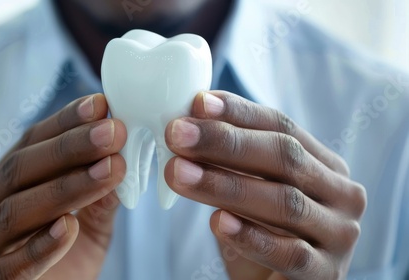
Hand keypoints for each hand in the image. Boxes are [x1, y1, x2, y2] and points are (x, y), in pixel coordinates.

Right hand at [0, 94, 126, 279]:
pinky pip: (9, 266)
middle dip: (70, 148)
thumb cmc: (62, 260)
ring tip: (109, 171)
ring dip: (66, 188)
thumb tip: (121, 153)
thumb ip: (98, 193)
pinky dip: (40, 246)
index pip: (28, 144)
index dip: (64, 124)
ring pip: (15, 211)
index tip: (101, 105)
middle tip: (113, 132)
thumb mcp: (86, 222)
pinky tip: (68, 228)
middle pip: (19, 170)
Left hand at [164, 91, 366, 278]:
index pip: (282, 126)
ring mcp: (339, 234)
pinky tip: (218, 222)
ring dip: (226, 185)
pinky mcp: (326, 274)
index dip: (239, 113)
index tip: (197, 104)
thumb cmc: (261, 230)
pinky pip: (290, 253)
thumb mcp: (248, 189)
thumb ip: (229, 160)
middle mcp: (340, 193)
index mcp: (324, 164)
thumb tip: (186, 124)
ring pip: (284, 202)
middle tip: (178, 135)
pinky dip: (252, 236)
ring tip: (180, 174)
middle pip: (285, 158)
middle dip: (226, 143)